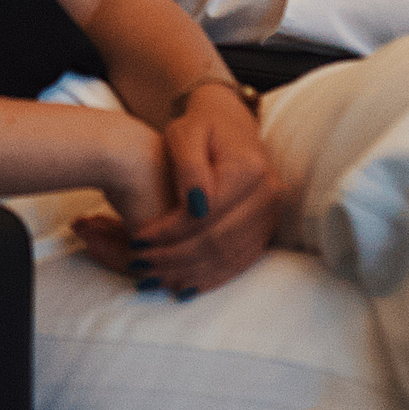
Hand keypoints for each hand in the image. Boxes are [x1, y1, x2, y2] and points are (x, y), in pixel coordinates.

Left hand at [76, 93, 280, 297]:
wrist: (232, 125)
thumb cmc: (200, 126)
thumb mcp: (185, 133)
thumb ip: (188, 166)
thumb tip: (197, 205)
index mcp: (249, 170)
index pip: (207, 213)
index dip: (170, 231)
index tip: (137, 239)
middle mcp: (268, 195)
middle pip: (220, 240)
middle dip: (175, 257)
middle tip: (139, 265)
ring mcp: (271, 216)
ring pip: (230, 257)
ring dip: (189, 273)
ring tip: (153, 278)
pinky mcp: (267, 229)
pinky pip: (240, 262)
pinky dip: (210, 277)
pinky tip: (181, 285)